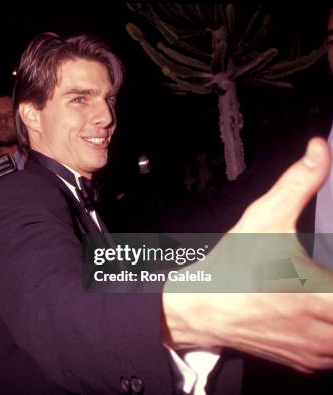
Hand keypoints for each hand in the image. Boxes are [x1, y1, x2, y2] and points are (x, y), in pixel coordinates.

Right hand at [163, 137, 332, 371]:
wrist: (198, 310)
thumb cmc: (229, 269)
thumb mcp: (264, 218)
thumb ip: (299, 182)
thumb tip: (318, 150)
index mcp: (327, 299)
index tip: (332, 268)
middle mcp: (328, 334)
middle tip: (325, 277)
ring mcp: (321, 354)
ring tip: (321, 290)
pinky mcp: (311, 364)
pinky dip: (332, 331)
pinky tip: (314, 310)